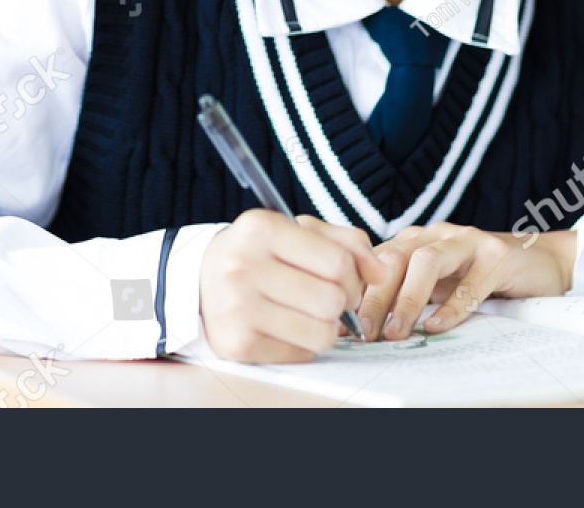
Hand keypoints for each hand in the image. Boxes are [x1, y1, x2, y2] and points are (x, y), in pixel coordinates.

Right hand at [199, 211, 386, 362]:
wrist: (202, 279)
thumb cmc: (260, 252)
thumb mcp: (297, 230)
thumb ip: (346, 241)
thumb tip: (381, 273)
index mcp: (261, 228)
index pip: (338, 262)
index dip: (355, 276)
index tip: (346, 279)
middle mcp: (244, 266)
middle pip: (332, 300)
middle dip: (342, 302)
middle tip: (329, 298)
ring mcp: (237, 308)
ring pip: (321, 333)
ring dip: (326, 326)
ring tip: (310, 313)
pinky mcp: (237, 344)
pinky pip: (301, 354)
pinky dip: (304, 344)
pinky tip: (288, 327)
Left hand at [357, 222, 575, 340]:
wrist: (540, 261)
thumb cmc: (481, 276)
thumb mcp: (439, 283)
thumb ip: (407, 293)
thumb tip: (365, 326)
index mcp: (418, 240)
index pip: (377, 260)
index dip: (358, 290)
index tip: (345, 324)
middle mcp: (438, 234)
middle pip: (395, 258)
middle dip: (375, 297)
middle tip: (364, 332)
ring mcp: (469, 240)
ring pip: (427, 261)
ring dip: (407, 299)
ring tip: (396, 332)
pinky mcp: (497, 255)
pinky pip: (470, 281)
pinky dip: (451, 306)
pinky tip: (438, 326)